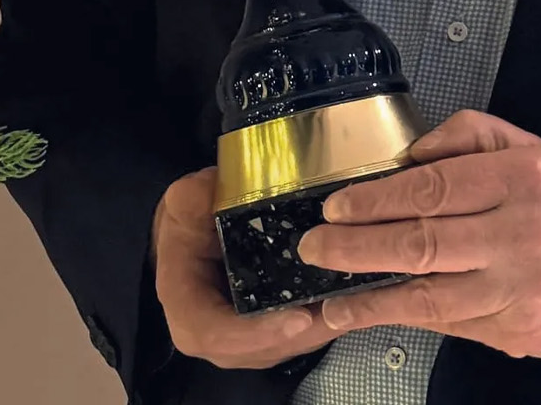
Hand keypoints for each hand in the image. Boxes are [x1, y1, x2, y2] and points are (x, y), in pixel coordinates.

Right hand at [151, 167, 343, 369]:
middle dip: (307, 331)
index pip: (220, 334)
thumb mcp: (184, 201)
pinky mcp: (267, 332)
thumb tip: (214, 193)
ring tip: (355, 301)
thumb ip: (193, 199)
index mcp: (188, 311)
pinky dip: (322, 321)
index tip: (300, 317)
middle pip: (264, 347)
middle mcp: (217, 338)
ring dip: (321, 329)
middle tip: (346, 306)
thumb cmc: (189, 220)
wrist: (193, 231)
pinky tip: (349, 298)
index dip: (259, 331)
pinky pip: (296, 335)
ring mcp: (245, 340)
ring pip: (286, 345)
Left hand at [297, 110, 540, 362]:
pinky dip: (408, 319)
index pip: (433, 188)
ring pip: (429, 296)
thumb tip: (411, 155)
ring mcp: (517, 292)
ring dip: (370, 297)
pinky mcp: (517, 333)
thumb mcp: (535, 148)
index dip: (377, 198)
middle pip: (421, 242)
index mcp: (522, 181)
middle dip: (357, 246)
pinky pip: (450, 325)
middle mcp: (519, 236)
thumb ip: (471, 137)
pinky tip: (377, 313)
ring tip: (329, 295)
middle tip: (314, 245)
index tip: (338, 204)